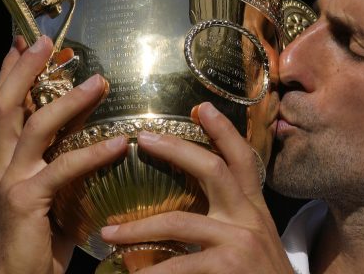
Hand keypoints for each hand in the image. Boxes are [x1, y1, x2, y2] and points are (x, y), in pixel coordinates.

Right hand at [0, 35, 127, 273]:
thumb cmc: (37, 243)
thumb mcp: (48, 197)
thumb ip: (62, 168)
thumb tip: (100, 142)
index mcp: (5, 161)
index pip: (5, 107)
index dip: (11, 72)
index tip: (24, 41)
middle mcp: (2, 165)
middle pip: (6, 105)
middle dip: (24, 70)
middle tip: (44, 41)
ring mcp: (11, 182)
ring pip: (36, 128)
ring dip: (69, 101)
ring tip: (100, 81)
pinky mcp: (27, 202)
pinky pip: (64, 169)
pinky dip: (94, 153)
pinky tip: (122, 143)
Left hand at [100, 102, 293, 272]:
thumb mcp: (255, 238)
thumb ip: (231, 218)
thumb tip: (191, 208)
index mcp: (253, 207)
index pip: (242, 158)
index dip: (223, 130)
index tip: (201, 106)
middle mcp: (249, 217)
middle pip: (213, 169)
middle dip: (176, 150)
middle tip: (145, 138)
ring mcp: (239, 241)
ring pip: (179, 221)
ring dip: (137, 227)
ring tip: (108, 233)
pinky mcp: (229, 268)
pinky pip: (178, 267)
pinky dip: (150, 273)